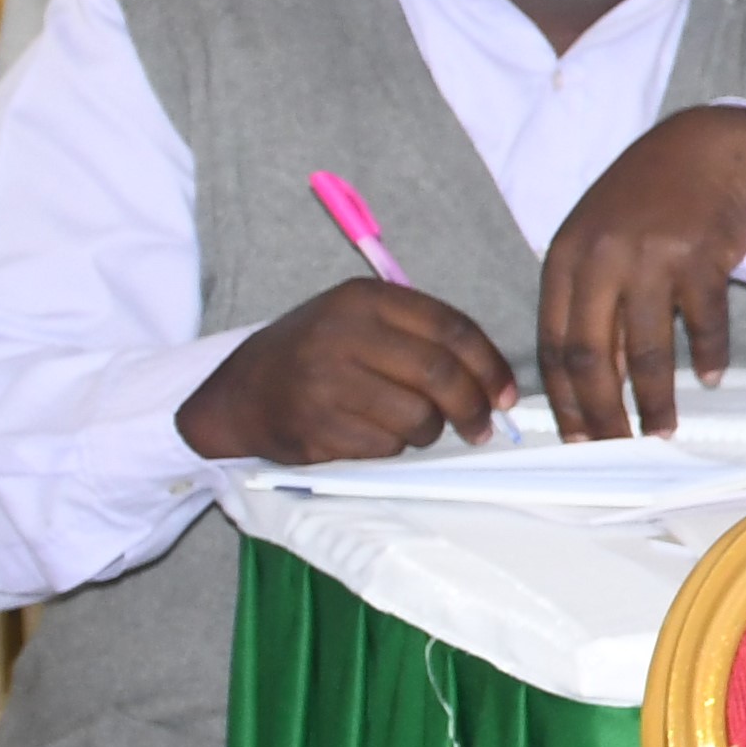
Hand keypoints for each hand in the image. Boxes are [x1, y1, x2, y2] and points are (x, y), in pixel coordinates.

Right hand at [177, 279, 514, 468]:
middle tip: (483, 426)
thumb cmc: (316, 354)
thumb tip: (495, 381)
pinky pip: (384, 446)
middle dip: (473, 407)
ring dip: (432, 431)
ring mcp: (325, 383)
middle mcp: (344, 335)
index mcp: (364, 299)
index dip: (491, 366)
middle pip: (440, 375)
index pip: (452, 330)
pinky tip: (378, 435)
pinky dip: (394, 447)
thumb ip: (421, 335)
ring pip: (417, 417)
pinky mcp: (315, 427)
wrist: (238, 393)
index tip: (506, 394)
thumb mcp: (359, 319)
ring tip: (421, 428)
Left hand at [534, 104, 745, 438]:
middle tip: (617, 446)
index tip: (577, 436)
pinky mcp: (703, 256)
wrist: (702, 147)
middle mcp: (602, 259)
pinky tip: (710, 376)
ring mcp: (653, 257)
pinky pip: (704, 323)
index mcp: (566, 259)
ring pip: (648, 350)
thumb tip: (597, 383)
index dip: (564, 399)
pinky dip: (709, 356)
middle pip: (593, 357)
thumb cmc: (645, 201)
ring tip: (664, 429)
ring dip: (656, 399)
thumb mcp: (599, 244)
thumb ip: (591, 305)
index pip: (554, 345)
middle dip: (603, 412)